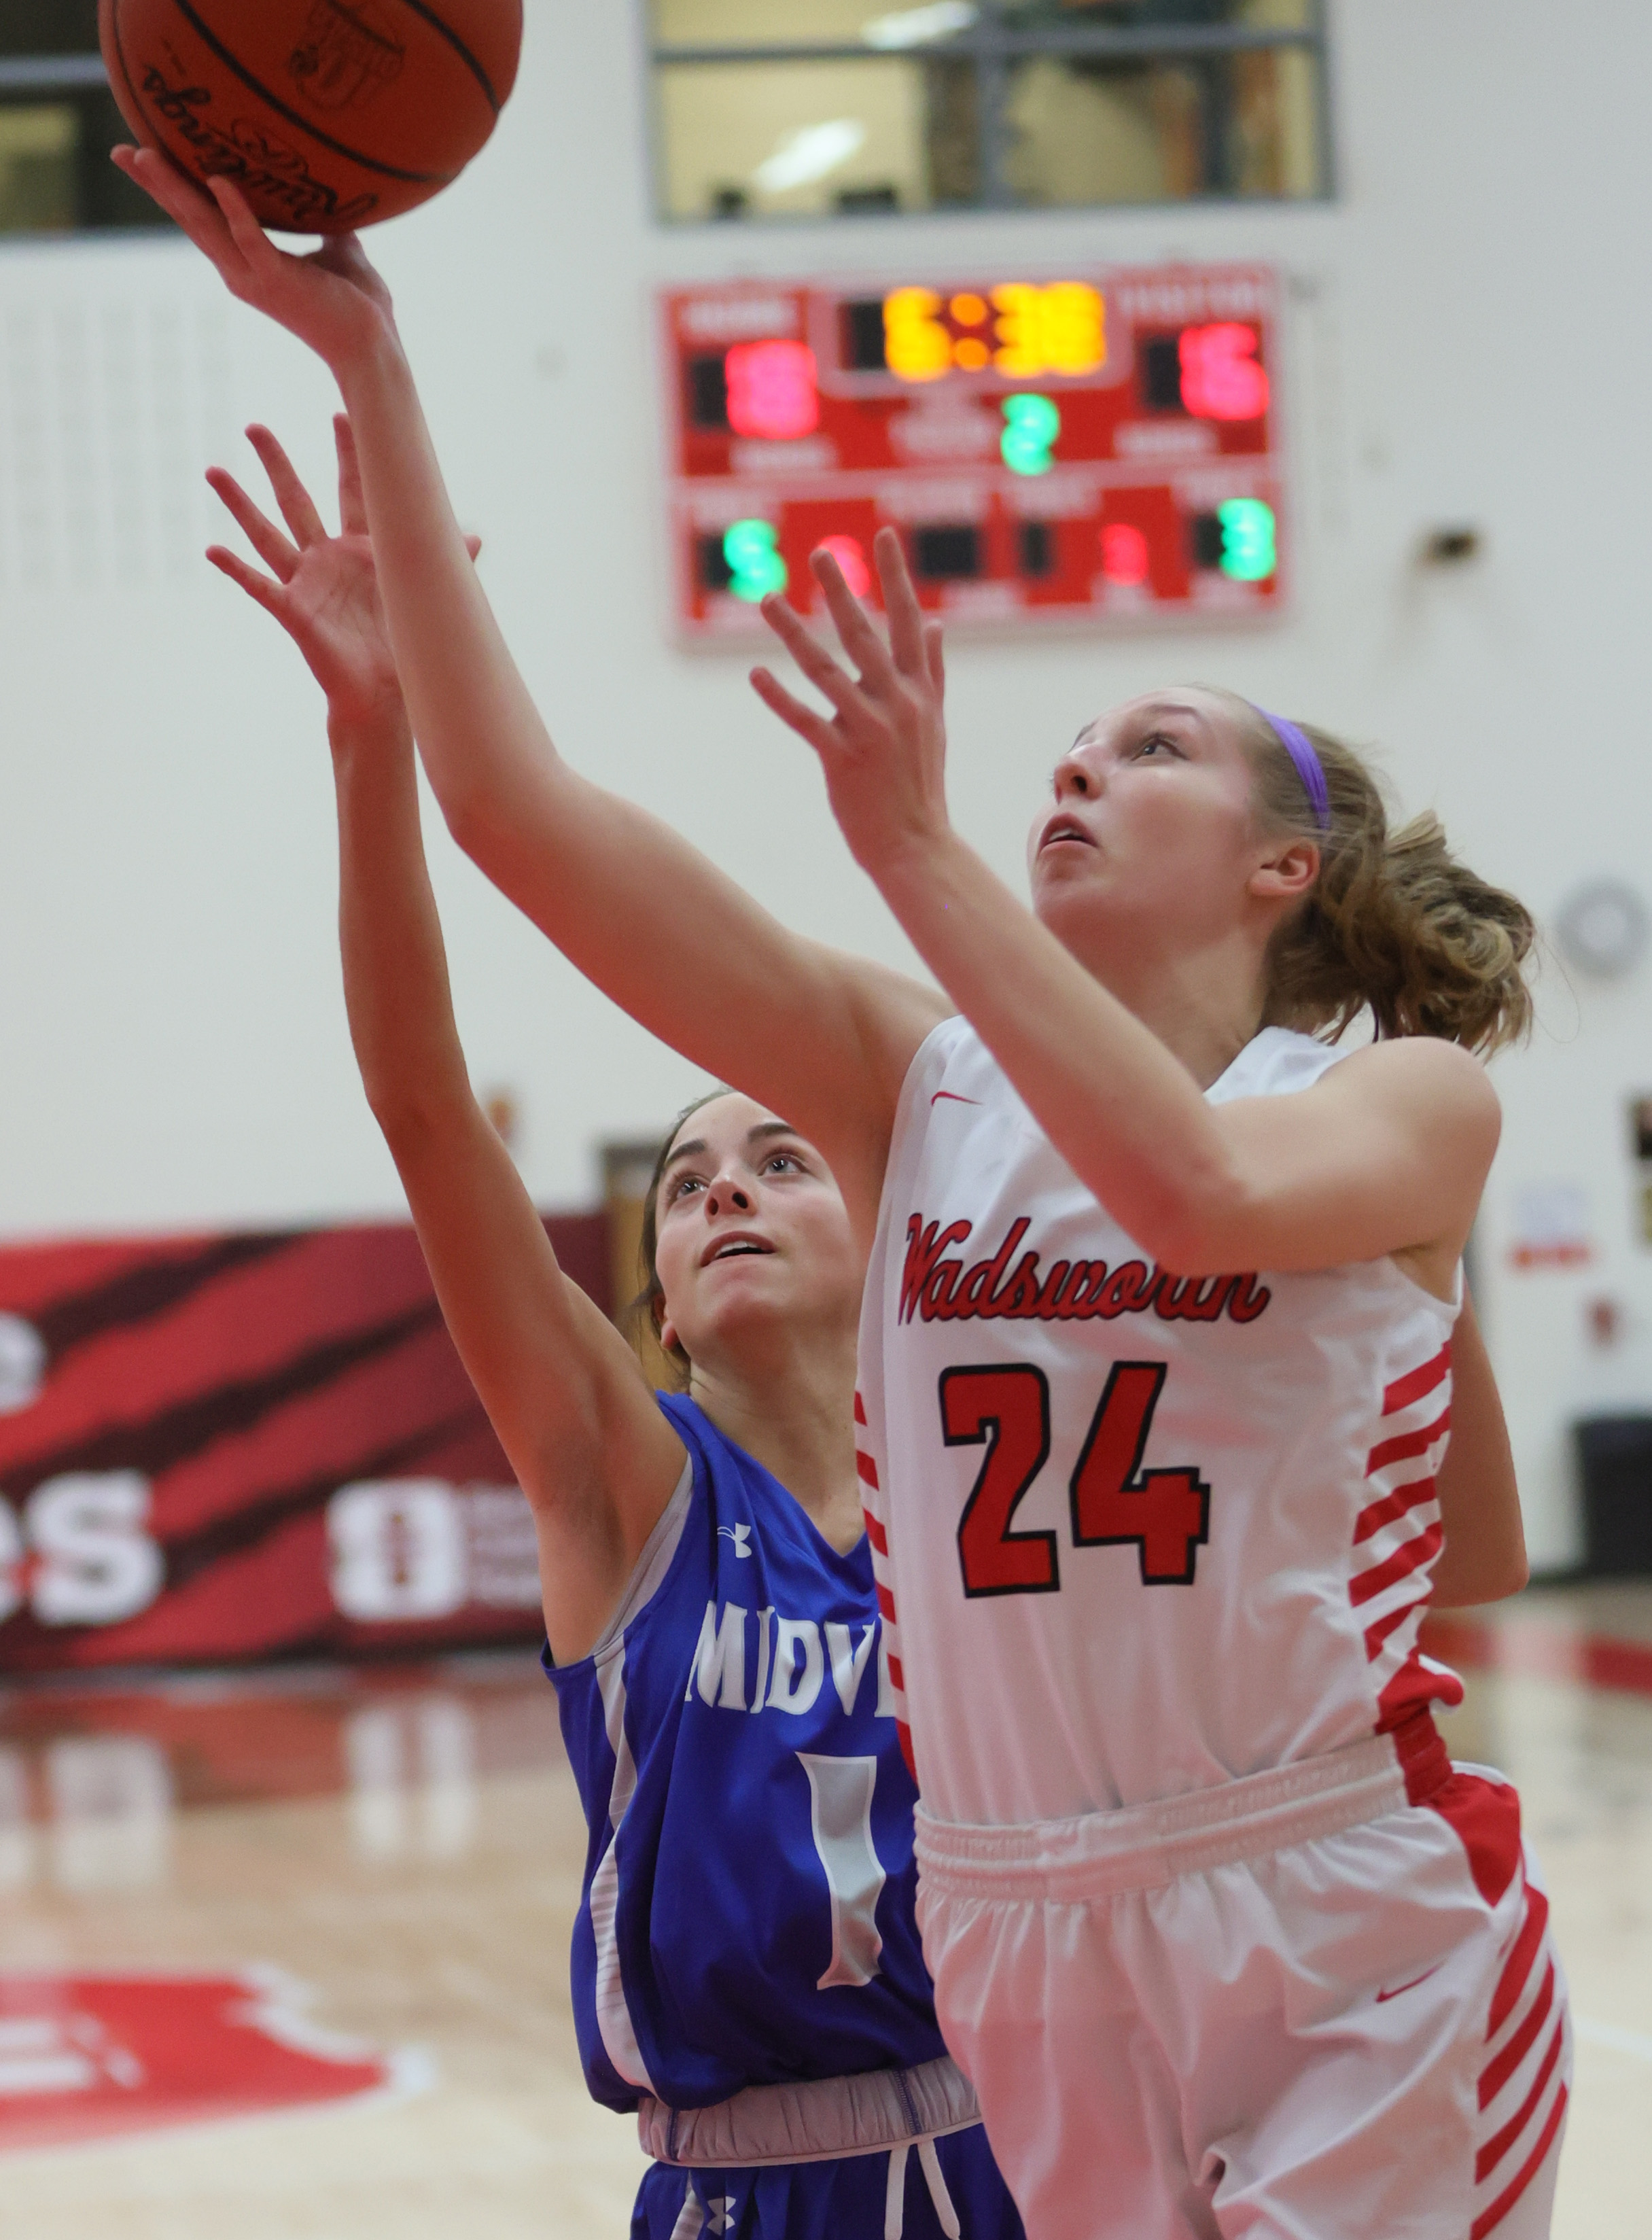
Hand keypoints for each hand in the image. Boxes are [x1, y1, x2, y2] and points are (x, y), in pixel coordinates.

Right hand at [111, 146, 395, 374]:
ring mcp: (256, 278)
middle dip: (156, 185)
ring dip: (175, 190)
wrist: (375, 346)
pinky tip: (216, 177)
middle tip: (122, 152)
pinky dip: (234, 208)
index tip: (143, 158)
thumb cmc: (359, 304)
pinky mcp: (278, 281)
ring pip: (205, 226)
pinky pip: (251, 239)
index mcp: (250, 263)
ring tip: (146, 156)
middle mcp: (242, 272)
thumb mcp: (340, 252)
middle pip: (189, 220)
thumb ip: (328, 226)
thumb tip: (336, 198)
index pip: (203, 220)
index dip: (173, 190)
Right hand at [207, 415, 480, 733]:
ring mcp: (305, 583)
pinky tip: (212, 550)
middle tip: (254, 426)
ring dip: (240, 505)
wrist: (385, 692)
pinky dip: (236, 570)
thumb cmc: (402, 643)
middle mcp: (327, 558)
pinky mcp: (293, 613)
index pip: (353, 489)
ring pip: (266, 533)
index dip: (349, 453)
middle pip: (297, 499)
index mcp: (361, 548)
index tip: (341, 412)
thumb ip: (444, 560)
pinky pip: (259, 587)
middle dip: (277, 463)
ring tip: (214, 471)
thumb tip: (475, 536)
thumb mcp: (423, 595)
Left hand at [750, 527, 951, 878]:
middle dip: (840, 591)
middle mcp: (898, 705)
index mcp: (921, 693)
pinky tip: (756, 674)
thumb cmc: (920, 785)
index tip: (883, 534)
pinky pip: (805, 721)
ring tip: (767, 599)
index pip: (909, 622)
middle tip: (818, 551)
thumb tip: (934, 624)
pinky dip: (779, 697)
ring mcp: (870, 731)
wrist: (917, 846)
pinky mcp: (842, 759)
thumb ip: (932, 672)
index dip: (896, 576)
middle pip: (864, 636)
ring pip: (826, 671)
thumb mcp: (934, 724)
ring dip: (793, 633)